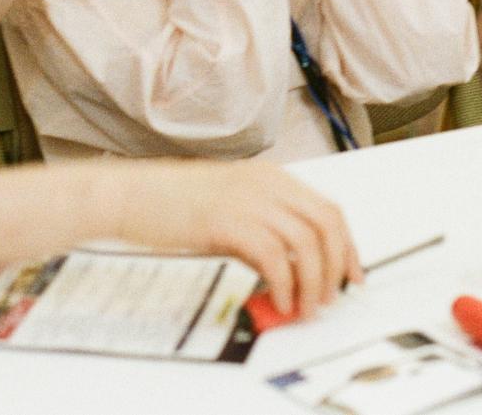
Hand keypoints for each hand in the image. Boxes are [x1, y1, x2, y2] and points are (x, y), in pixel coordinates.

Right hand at [110, 160, 361, 316]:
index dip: (347, 246)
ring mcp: (248, 200)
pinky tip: (280, 299)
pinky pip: (274, 257)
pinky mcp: (228, 221)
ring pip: (306, 242)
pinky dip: (285, 284)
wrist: (130, 194)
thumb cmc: (170, 202)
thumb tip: (288, 267)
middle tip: (332, 295)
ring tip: (306, 305)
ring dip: (314, 281)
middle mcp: (265, 184)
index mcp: (269, 177)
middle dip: (337, 265)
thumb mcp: (228, 206)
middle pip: (326, 223)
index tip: (352, 273)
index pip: (327, 209)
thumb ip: (261, 228)